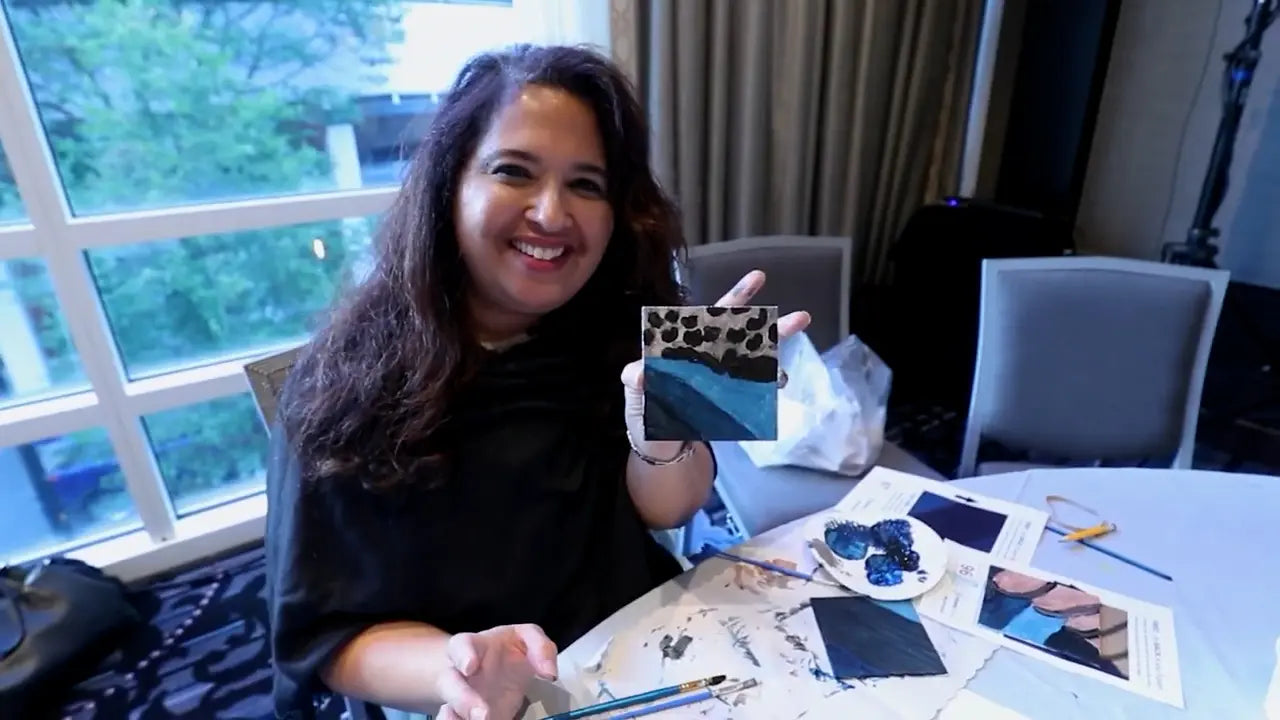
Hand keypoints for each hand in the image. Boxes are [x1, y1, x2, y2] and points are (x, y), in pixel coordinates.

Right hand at [436, 624, 558, 719]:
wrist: (495, 669)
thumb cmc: (507, 650)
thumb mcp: (527, 639)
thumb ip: (541, 649)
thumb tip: (549, 673)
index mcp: (474, 647)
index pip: (461, 645)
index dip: (463, 654)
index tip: (470, 666)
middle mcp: (460, 674)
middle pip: (450, 683)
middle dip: (462, 699)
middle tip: (482, 716)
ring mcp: (459, 698)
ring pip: (450, 708)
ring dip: (458, 717)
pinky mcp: (465, 714)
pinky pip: (457, 719)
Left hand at [620, 269, 811, 450]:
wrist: (659, 451)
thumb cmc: (644, 417)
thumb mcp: (634, 398)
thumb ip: (635, 382)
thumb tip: (639, 375)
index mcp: (687, 349)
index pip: (711, 317)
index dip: (735, 299)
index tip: (758, 280)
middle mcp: (710, 359)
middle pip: (742, 335)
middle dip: (770, 323)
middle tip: (800, 314)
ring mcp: (724, 381)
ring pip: (754, 360)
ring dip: (777, 350)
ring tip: (800, 341)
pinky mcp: (730, 403)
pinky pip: (754, 391)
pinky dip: (768, 385)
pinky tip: (779, 381)